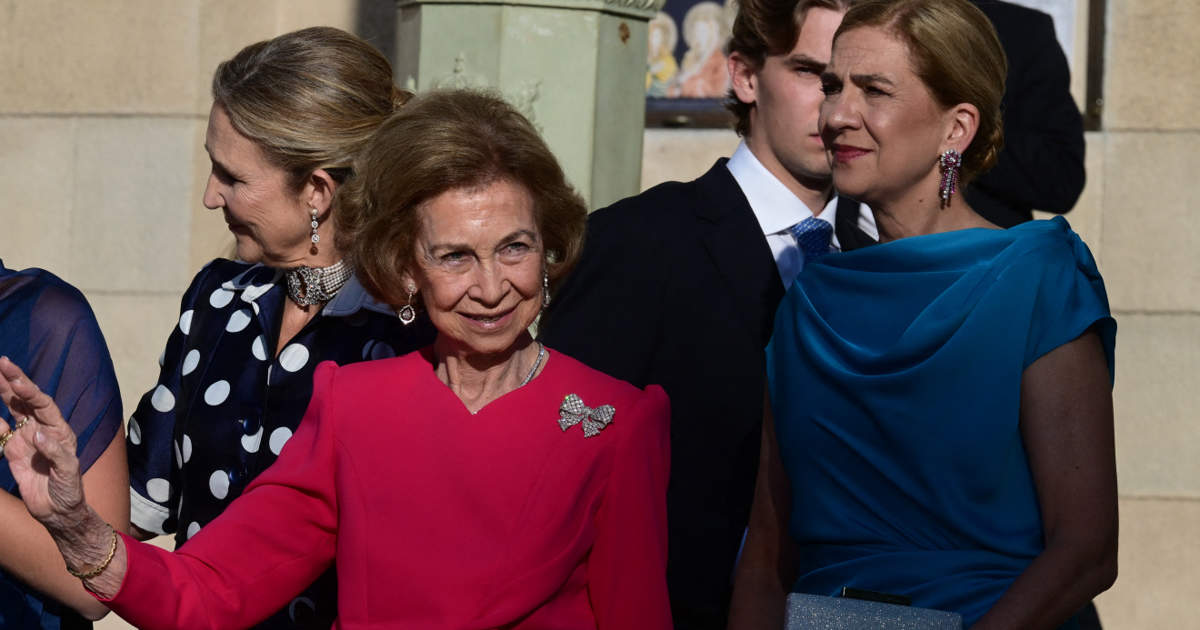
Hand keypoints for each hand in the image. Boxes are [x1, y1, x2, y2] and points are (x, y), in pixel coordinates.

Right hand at [0, 356, 87, 530]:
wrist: (57, 511)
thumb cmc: (69, 490)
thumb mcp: (68, 472)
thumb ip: (55, 452)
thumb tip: (38, 434)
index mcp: (60, 430)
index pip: (43, 403)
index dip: (29, 390)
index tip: (16, 377)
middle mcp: (43, 429)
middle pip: (27, 400)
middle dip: (15, 381)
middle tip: (3, 361)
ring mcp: (27, 438)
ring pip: (14, 410)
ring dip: (4, 392)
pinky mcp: (14, 451)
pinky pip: (2, 432)